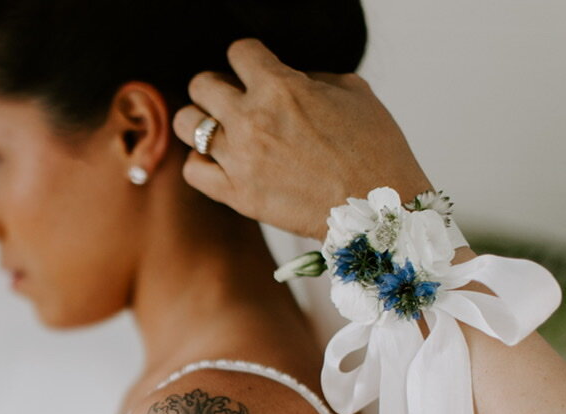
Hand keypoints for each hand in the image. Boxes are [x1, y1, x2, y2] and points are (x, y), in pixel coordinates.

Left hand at [174, 39, 432, 241]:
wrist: (378, 209)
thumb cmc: (375, 150)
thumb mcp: (353, 92)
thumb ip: (311, 79)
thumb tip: (289, 80)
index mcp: (281, 87)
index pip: (239, 51)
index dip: (250, 57)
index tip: (257, 70)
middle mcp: (252, 119)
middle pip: (201, 84)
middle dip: (217, 86)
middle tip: (234, 100)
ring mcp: (239, 158)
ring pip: (188, 124)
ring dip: (201, 122)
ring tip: (221, 131)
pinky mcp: (235, 195)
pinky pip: (192, 169)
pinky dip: (201, 163)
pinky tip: (221, 163)